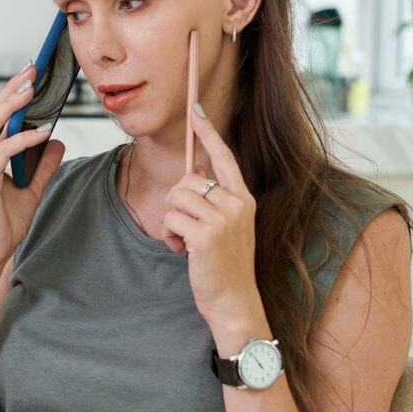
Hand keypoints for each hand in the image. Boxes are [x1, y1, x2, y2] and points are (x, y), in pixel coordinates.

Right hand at [0, 62, 65, 266]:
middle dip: (12, 89)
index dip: (12, 94)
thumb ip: (44, 166)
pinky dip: (23, 140)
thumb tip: (58, 142)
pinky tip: (42, 131)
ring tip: (32, 88)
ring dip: (13, 105)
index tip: (31, 75)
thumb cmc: (4, 224)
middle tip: (32, 69)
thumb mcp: (32, 189)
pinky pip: (4, 152)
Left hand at [162, 103, 261, 327]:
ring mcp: (223, 219)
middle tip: (185, 227)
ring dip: (171, 220)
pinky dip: (169, 235)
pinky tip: (182, 251)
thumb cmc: (226, 263)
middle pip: (188, 179)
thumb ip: (215, 198)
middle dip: (177, 201)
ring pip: (176, 197)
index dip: (209, 133)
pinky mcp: (206, 235)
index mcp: (243, 198)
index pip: (224, 157)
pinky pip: (170, 218)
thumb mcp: (226, 225)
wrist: (234, 300)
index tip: (196, 111)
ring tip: (185, 240)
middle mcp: (236, 204)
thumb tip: (194, 168)